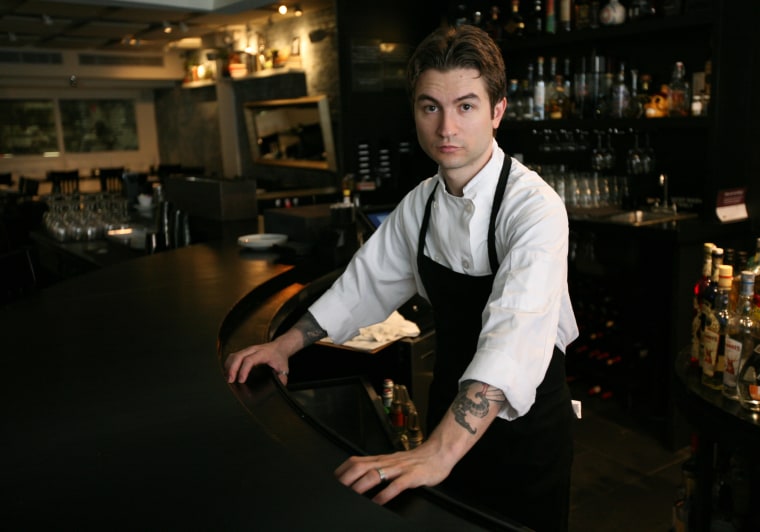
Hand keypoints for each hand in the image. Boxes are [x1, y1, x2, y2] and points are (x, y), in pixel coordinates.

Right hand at [225, 341, 289, 383]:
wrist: (279, 347)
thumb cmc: (280, 358)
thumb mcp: (284, 368)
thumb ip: (281, 378)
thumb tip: (278, 387)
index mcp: (263, 353)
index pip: (250, 360)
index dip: (244, 370)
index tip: (241, 380)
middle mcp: (254, 350)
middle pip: (238, 356)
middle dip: (232, 369)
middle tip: (230, 381)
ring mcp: (247, 350)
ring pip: (234, 356)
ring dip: (229, 366)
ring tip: (228, 378)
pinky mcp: (244, 352)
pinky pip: (233, 356)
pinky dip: (229, 364)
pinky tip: (228, 372)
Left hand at [334, 439, 454, 504]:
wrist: (438, 453)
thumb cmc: (415, 461)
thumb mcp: (393, 463)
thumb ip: (378, 469)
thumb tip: (360, 481)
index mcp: (381, 459)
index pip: (355, 461)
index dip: (341, 471)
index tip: (332, 483)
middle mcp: (387, 462)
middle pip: (360, 466)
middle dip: (346, 479)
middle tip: (338, 492)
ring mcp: (399, 468)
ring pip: (376, 474)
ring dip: (361, 486)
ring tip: (353, 498)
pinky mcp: (412, 476)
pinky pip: (397, 485)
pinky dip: (385, 494)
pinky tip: (378, 503)